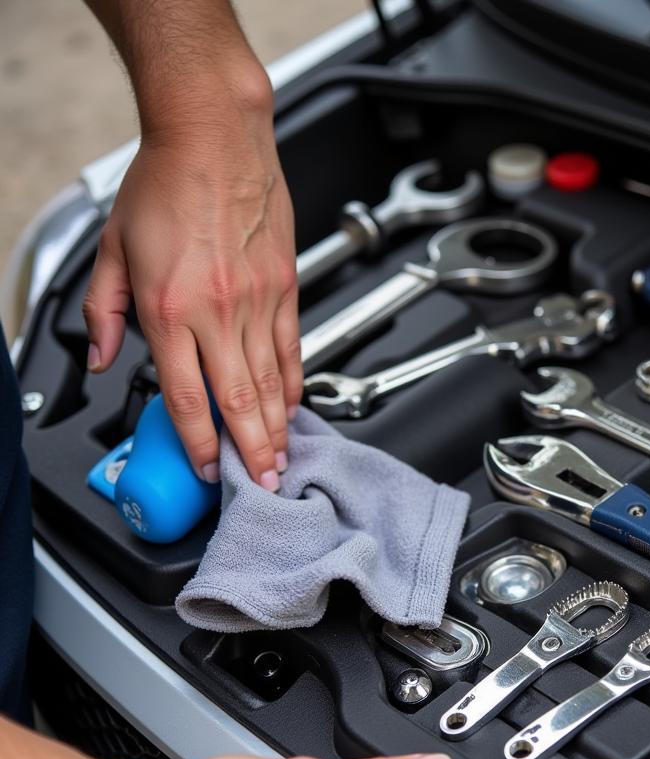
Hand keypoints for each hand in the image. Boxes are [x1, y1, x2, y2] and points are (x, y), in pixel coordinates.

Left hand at [82, 70, 301, 489]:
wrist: (216, 136)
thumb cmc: (166, 183)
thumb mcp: (114, 249)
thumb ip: (106, 311)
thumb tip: (107, 358)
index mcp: (170, 307)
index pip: (188, 396)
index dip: (199, 442)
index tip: (209, 468)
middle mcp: (218, 310)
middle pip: (239, 400)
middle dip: (253, 451)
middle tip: (264, 483)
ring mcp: (257, 300)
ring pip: (272, 381)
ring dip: (278, 427)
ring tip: (283, 458)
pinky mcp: (284, 287)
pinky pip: (292, 347)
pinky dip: (293, 382)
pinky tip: (293, 405)